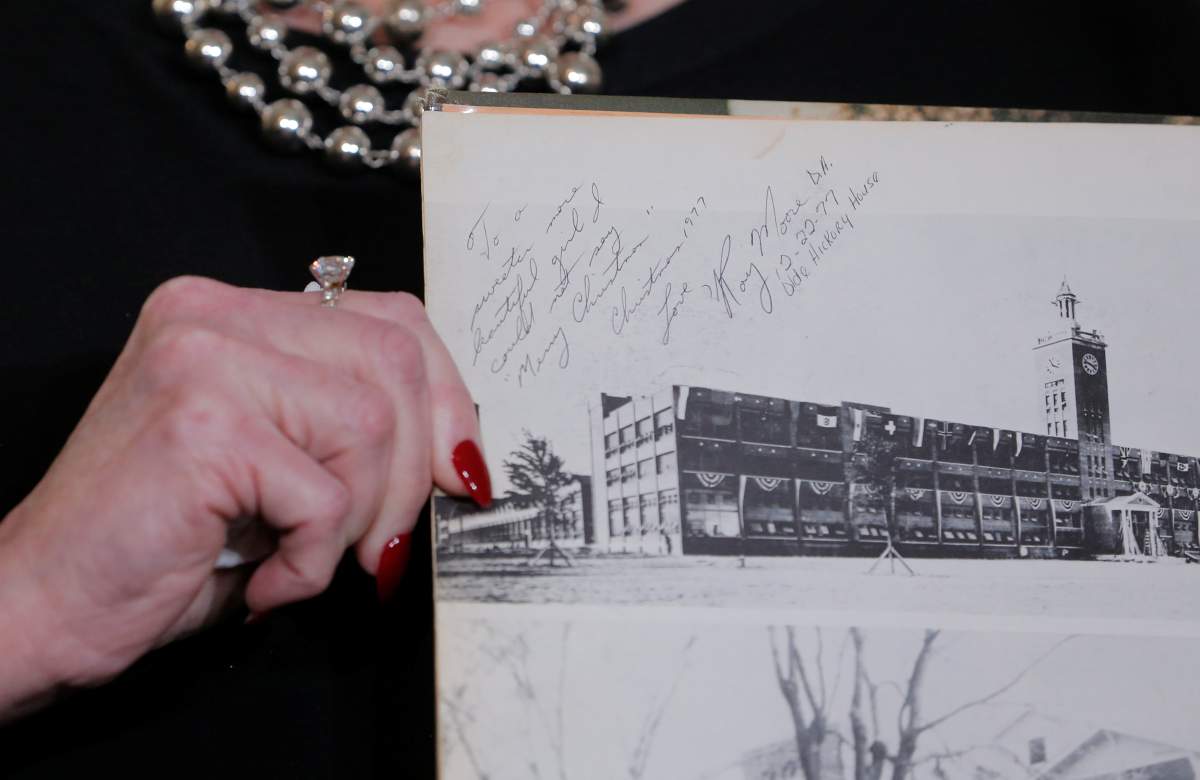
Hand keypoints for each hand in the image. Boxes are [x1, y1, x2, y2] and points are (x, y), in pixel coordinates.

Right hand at [0, 277, 488, 717]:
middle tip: (378, 543)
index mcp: (237, 312)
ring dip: (357, 520)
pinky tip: (265, 579)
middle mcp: (215, 314)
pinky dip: (313, 560)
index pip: (391, 319)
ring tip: (303, 560)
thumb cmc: (165, 541)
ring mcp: (203, 360)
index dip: (446, 397)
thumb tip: (458, 449)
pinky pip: (325, 495)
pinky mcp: (201, 424)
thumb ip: (349, 424)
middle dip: (411, 471)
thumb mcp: (277, 459)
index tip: (457, 469)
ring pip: (371, 425)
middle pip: (395, 360)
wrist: (47, 602)